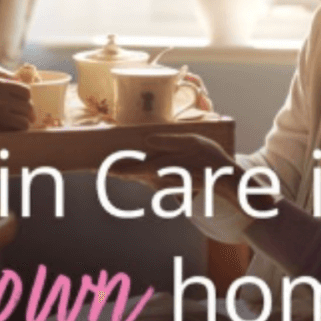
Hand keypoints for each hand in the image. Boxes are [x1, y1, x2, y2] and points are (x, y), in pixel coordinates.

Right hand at [0, 78, 33, 133]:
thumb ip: (2, 85)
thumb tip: (20, 91)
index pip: (26, 92)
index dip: (26, 100)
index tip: (22, 107)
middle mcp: (0, 96)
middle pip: (28, 106)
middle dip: (27, 114)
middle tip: (24, 120)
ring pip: (24, 120)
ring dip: (22, 125)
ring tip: (16, 128)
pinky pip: (14, 131)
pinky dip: (15, 133)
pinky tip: (9, 134)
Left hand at [110, 133, 240, 197]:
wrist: (226, 180)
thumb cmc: (209, 157)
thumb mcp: (191, 142)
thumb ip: (168, 141)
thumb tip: (146, 140)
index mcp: (163, 166)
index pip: (132, 169)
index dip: (114, 168)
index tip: (97, 168)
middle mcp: (160, 177)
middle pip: (131, 174)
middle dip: (113, 170)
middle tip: (94, 167)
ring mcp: (164, 181)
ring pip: (138, 176)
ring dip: (124, 171)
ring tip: (107, 166)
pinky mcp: (169, 181)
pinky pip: (148, 177)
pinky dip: (136, 173)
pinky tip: (130, 167)